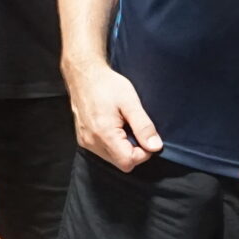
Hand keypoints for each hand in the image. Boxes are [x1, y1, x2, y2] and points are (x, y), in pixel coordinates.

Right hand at [65, 55, 160, 171]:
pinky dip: (113, 144)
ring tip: (123, 125)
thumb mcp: (130, 102)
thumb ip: (143, 127)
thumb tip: (155, 146)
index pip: (129, 161)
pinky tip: (114, 126)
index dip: (143, 152)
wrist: (84, 75)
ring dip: (123, 147)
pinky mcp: (83, 140)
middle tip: (134, 128)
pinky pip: (103, 152)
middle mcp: (92, 142)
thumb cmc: (107, 85)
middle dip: (134, 150)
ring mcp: (86, 142)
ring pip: (113, 159)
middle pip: (121, 163)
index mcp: (104, 134)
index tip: (146, 135)